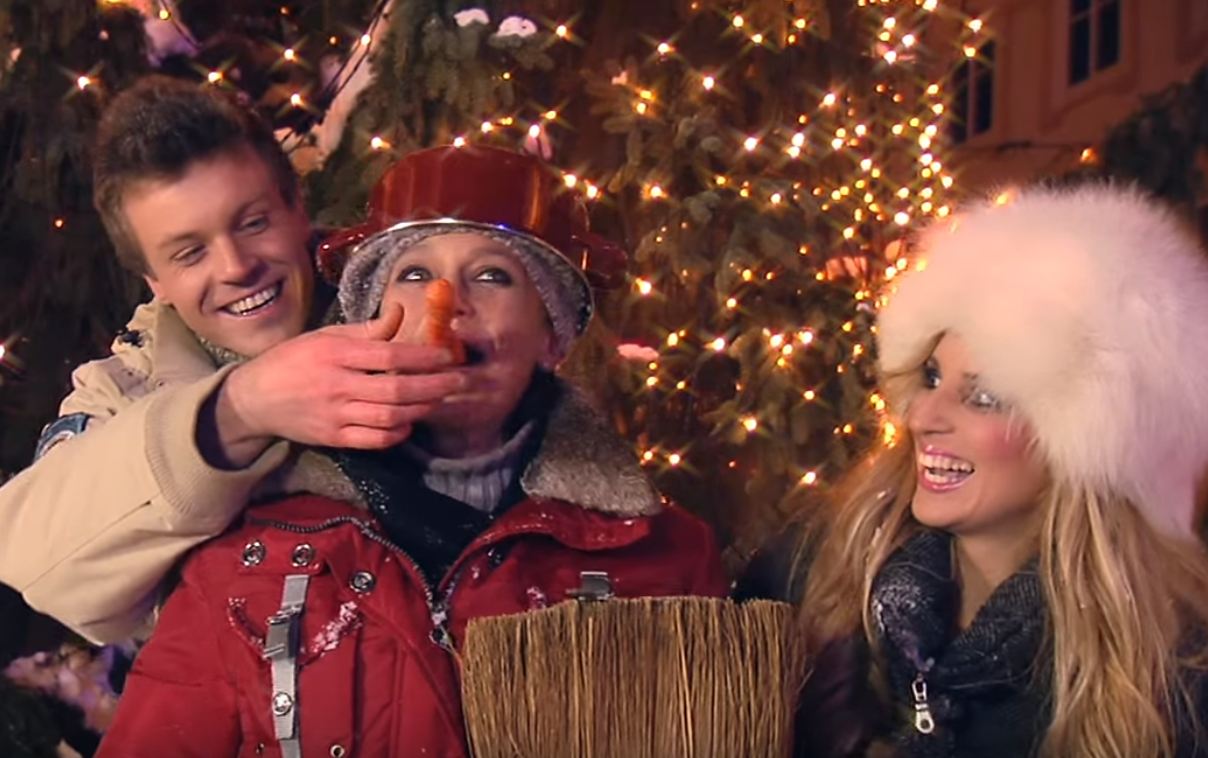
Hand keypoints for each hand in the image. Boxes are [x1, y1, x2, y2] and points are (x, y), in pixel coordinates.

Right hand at [200, 304, 465, 466]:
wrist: (255, 399)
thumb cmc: (294, 360)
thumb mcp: (326, 336)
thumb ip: (367, 329)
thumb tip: (401, 312)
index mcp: (336, 353)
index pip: (389, 355)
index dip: (423, 356)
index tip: (447, 354)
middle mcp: (337, 385)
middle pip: (396, 388)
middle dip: (434, 385)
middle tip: (459, 380)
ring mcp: (336, 415)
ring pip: (389, 416)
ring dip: (421, 408)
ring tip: (440, 399)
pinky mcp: (334, 438)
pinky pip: (374, 440)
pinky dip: (397, 433)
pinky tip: (410, 421)